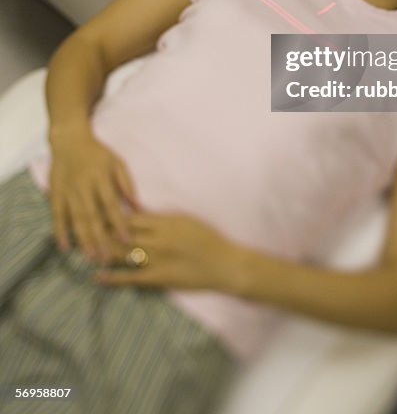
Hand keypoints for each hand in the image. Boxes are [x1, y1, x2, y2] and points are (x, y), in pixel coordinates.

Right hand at [49, 129, 139, 260]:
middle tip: (108, 258)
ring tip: (91, 256)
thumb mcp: (117, 163)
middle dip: (100, 238)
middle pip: (93, 216)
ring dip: (83, 239)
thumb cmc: (97, 153)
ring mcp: (68, 191)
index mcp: (101, 178)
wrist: (69, 140)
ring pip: (75, 218)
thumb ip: (127, 185)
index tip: (127, 240)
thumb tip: (140, 207)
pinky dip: (60, 231)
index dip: (119, 223)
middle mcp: (84, 186)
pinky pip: (57, 215)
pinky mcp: (55, 193)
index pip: (112, 205)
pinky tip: (64, 247)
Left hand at [92, 212, 247, 292]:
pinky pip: (131, 278)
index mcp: (164, 221)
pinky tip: (97, 276)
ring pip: (122, 254)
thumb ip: (160, 217)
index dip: (108, 216)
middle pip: (121, 234)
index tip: (92, 213)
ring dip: (101, 252)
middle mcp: (157, 239)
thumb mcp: (185, 219)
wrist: (223, 263)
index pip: (129, 217)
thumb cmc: (207, 238)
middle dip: (99, 232)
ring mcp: (157, 259)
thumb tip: (137, 212)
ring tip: (81, 251)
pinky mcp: (158, 278)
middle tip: (78, 231)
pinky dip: (112, 277)